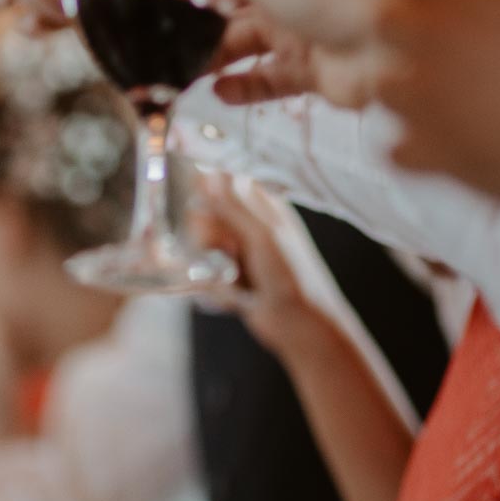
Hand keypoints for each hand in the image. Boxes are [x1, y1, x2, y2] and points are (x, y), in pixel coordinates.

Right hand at [127, 0, 403, 108]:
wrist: (392, 51)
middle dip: (180, 3)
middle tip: (138, 19)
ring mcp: (299, 19)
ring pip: (237, 35)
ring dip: (205, 50)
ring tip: (174, 65)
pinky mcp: (310, 63)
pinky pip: (264, 76)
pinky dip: (240, 85)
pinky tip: (217, 90)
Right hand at [190, 176, 324, 349]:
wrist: (299, 325)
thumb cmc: (292, 278)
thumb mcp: (263, 236)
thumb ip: (234, 206)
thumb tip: (209, 175)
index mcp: (264, 205)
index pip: (224, 183)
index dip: (207, 192)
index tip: (200, 204)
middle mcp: (249, 225)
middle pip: (205, 213)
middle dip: (207, 232)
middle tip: (226, 249)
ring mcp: (238, 251)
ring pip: (201, 242)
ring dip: (208, 259)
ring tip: (231, 275)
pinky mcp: (228, 277)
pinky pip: (203, 270)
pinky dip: (211, 281)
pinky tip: (230, 290)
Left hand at [374, 0, 499, 201]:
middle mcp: (439, 29)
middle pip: (387, 21)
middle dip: (405, 36)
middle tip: (437, 55)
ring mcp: (426, 91)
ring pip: (383, 88)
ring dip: (407, 98)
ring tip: (440, 110)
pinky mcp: (430, 147)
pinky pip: (395, 150)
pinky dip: (415, 154)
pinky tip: (441, 155)